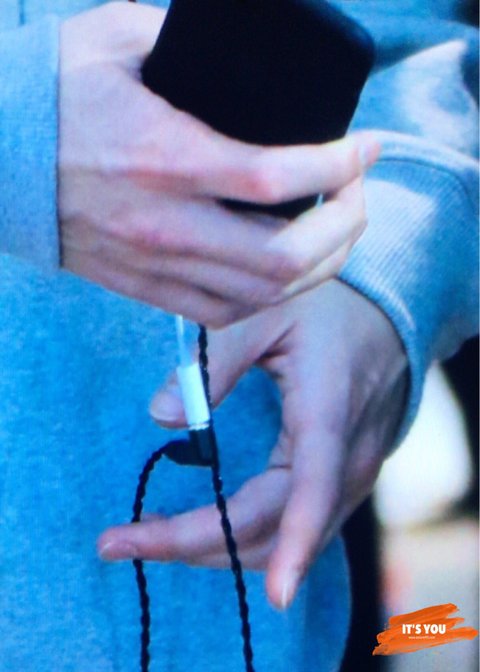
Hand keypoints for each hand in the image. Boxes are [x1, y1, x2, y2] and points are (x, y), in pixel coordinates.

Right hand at [59, 2, 379, 327]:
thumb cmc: (51, 98)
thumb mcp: (116, 41)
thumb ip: (183, 40)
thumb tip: (242, 53)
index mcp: (165, 157)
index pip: (276, 177)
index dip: (339, 165)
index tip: (366, 147)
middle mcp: (167, 223)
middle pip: (284, 256)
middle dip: (343, 228)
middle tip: (357, 196)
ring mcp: (157, 264)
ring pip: (262, 294)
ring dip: (318, 268)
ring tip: (336, 234)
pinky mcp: (146, 287)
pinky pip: (224, 312)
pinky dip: (269, 296)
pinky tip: (285, 269)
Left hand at [98, 280, 406, 608]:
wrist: (389, 322)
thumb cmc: (326, 311)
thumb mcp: (266, 315)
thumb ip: (215, 363)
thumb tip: (162, 417)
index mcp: (327, 413)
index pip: (312, 492)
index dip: (294, 545)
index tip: (276, 600)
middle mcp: (347, 459)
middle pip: (275, 529)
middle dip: (197, 544)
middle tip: (119, 540)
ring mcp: (351, 477)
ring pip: (285, 541)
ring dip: (218, 549)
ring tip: (149, 533)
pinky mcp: (343, 483)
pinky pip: (296, 529)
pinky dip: (246, 539)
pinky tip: (203, 527)